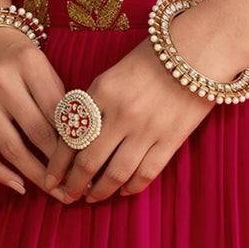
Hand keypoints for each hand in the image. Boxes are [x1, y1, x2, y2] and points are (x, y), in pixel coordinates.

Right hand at [0, 24, 65, 196]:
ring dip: (35, 175)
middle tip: (77, 185)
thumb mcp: (42, 66)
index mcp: (28, 64)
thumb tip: (80, 144)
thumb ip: (58, 98)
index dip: (75, 142)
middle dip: (59, 164)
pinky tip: (19, 186)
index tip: (89, 163)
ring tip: (54, 191)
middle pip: (37, 133)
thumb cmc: (18, 59)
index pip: (58, 112)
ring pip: (10, 148)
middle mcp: (1, 82)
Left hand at [39, 38, 215, 202]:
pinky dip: (132, 187)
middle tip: (66, 195)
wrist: (199, 49)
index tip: (50, 179)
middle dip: (74, 184)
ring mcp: (147, 129)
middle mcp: (121, 113)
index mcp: (101, 92)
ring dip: (100, 191)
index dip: (57, 164)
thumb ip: (94, 103)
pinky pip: (146, 172)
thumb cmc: (153, 58)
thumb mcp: (112, 74)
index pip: (70, 137)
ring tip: (91, 198)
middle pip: (89, 161)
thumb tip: (75, 137)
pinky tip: (123, 191)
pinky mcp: (171, 139)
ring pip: (116, 173)